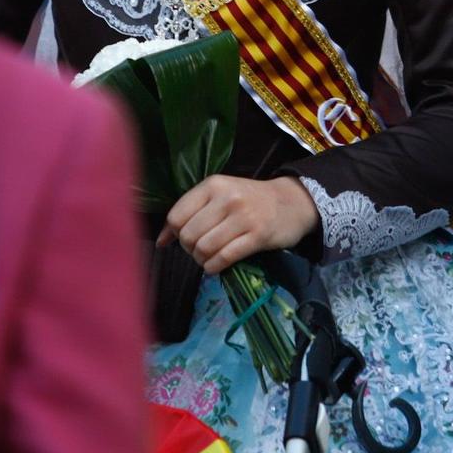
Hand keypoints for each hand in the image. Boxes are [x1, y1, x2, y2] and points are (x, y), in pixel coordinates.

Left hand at [160, 175, 320, 274]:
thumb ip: (190, 213)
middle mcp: (227, 198)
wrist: (291, 202)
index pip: (177, 216)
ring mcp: (243, 217)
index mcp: (213, 185)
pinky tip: (215, 266)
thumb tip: (161, 241)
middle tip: (198, 250)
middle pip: (189, 235)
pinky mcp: (258, 235)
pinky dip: (214, 267)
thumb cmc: (250, 200)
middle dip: (189, 249)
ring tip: (207, 258)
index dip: (174, 234)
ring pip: (205, 248)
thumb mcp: (219, 196)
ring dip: (201, 260)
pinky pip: (224, 257)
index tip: (183, 239)